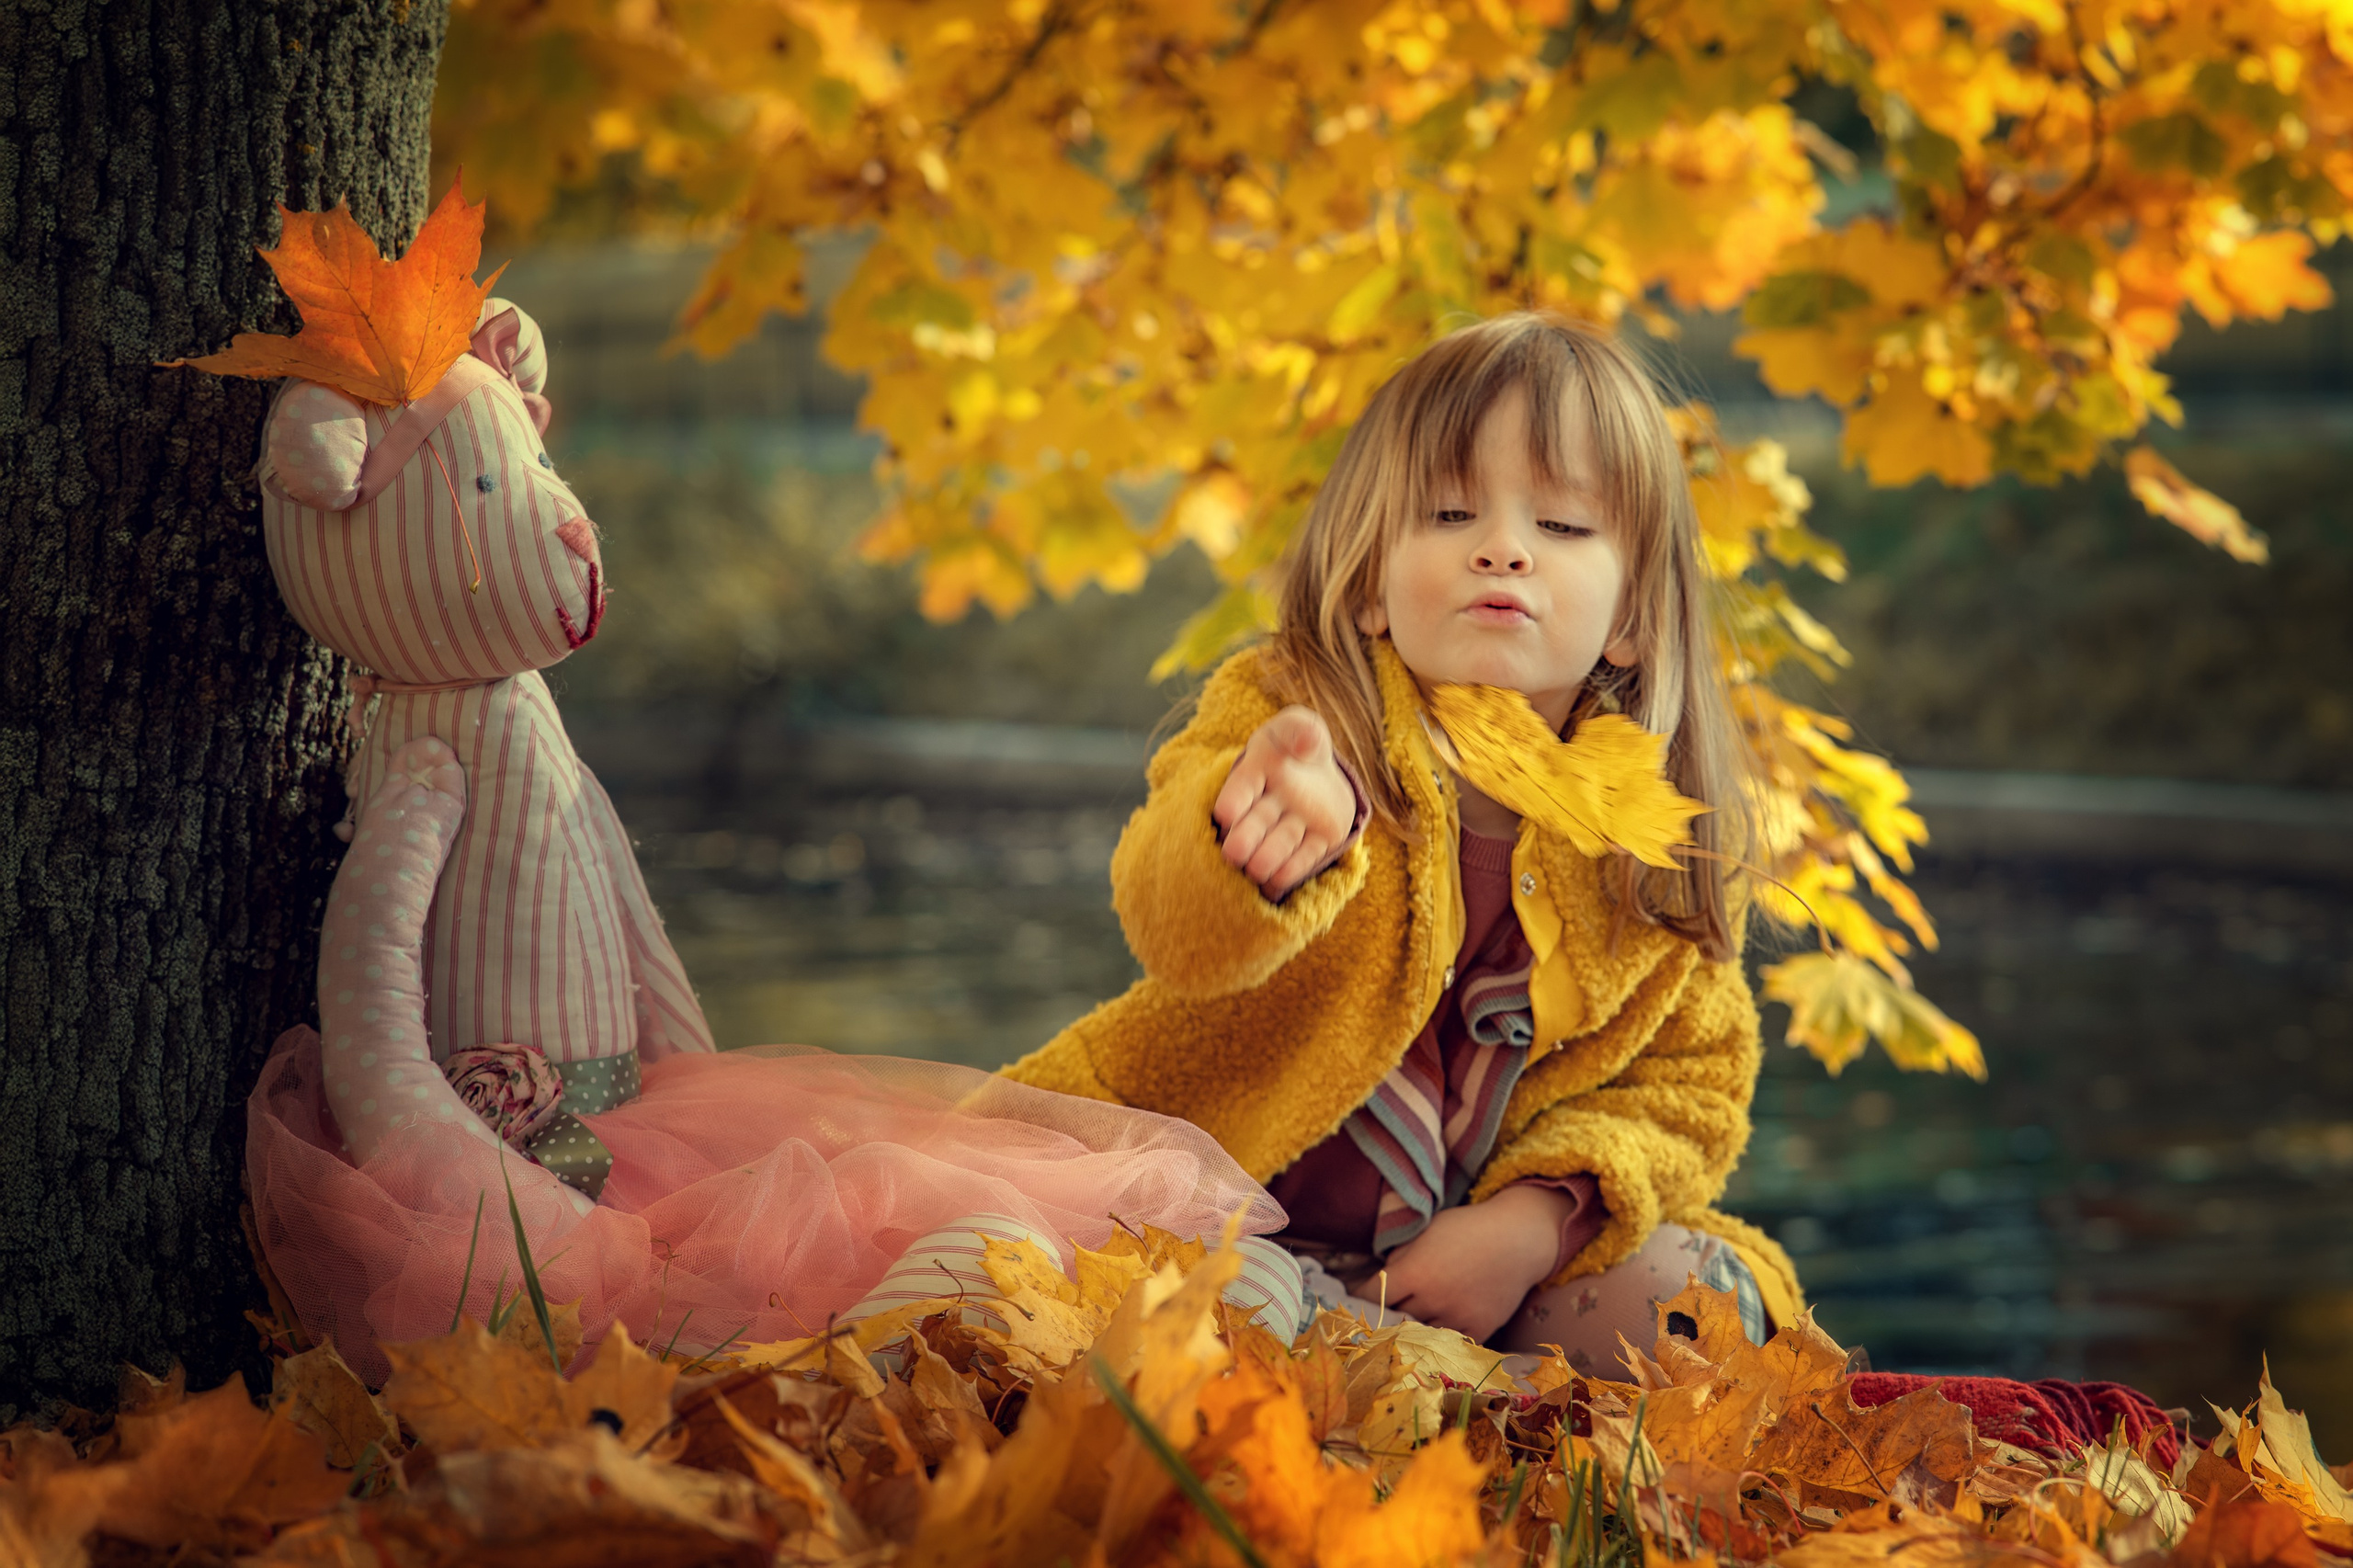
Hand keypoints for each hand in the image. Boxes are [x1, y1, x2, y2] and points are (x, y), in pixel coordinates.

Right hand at [1213, 705, 1356, 898]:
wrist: (1323, 774)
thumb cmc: (1302, 744)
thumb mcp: (1301, 728)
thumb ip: (1301, 729)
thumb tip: (1307, 740)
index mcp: (1257, 772)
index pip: (1242, 786)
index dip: (1234, 799)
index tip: (1225, 813)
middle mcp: (1269, 805)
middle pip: (1255, 823)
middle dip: (1245, 837)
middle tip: (1233, 853)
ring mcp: (1293, 826)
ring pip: (1279, 844)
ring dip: (1268, 857)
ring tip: (1256, 869)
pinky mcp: (1319, 842)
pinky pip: (1305, 857)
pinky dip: (1293, 870)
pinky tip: (1278, 881)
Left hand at [1375, 1185, 1575, 1342]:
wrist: (1518, 1240)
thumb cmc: (1468, 1228)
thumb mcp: (1428, 1231)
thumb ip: (1403, 1256)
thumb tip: (1383, 1278)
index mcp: (1416, 1271)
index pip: (1373, 1294)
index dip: (1361, 1298)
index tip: (1354, 1302)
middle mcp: (1433, 1298)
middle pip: (1395, 1318)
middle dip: (1383, 1319)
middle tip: (1374, 1321)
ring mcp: (1457, 1317)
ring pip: (1420, 1336)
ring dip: (1410, 1333)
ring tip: (1401, 1334)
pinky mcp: (1479, 1329)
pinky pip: (1450, 1346)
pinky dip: (1439, 1343)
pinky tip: (1433, 1340)